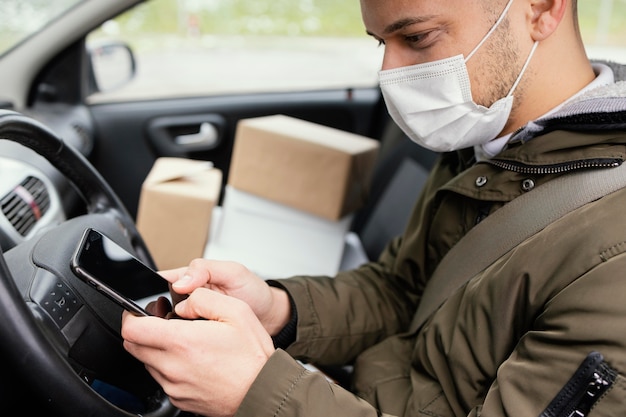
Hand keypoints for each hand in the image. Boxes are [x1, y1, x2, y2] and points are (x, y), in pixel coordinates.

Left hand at [121, 288, 274, 416]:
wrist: (262, 391)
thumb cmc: (252, 356)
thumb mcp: (236, 311)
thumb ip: (203, 298)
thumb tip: (183, 302)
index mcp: (183, 342)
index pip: (132, 329)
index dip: (131, 315)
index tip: (139, 311)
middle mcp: (172, 367)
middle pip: (133, 346)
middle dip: (142, 330)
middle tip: (162, 322)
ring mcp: (174, 386)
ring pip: (147, 362)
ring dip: (156, 349)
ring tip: (184, 342)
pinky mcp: (179, 399)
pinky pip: (162, 379)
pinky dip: (169, 367)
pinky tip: (193, 360)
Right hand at [158, 259, 290, 334]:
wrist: (268, 317)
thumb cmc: (252, 291)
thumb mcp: (233, 272)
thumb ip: (206, 270)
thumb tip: (181, 282)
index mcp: (189, 277)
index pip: (159, 281)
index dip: (150, 291)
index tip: (154, 301)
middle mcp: (186, 297)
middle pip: (159, 305)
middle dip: (159, 314)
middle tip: (174, 319)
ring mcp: (190, 318)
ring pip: (167, 324)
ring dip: (169, 328)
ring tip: (183, 331)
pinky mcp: (196, 334)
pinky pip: (180, 337)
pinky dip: (181, 339)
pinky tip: (188, 342)